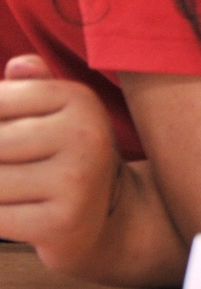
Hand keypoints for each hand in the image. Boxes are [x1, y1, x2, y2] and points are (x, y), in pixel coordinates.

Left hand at [0, 55, 123, 272]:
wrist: (103, 217)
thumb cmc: (62, 157)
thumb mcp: (55, 115)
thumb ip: (31, 85)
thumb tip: (18, 66)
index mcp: (80, 99)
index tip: (9, 138)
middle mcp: (87, 135)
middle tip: (11, 163)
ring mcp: (78, 180)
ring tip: (12, 187)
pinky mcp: (62, 222)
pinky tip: (14, 212)